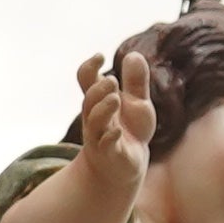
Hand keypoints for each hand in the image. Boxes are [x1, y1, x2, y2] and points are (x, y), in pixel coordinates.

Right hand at [65, 30, 159, 192]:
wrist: (125, 168)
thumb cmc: (129, 132)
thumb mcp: (137, 104)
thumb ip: (136, 82)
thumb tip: (134, 54)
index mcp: (100, 101)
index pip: (86, 81)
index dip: (89, 68)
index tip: (100, 56)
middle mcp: (95, 117)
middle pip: (89, 101)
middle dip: (98, 90)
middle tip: (112, 80)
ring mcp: (100, 136)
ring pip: (95, 122)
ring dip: (103, 109)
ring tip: (116, 98)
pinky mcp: (110, 155)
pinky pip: (105, 145)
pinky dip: (110, 137)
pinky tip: (117, 130)